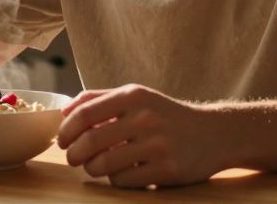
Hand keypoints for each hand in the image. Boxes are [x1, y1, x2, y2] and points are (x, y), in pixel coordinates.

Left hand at [57, 84, 228, 188]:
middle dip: (74, 155)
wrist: (214, 133)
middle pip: (90, 142)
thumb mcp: (138, 96)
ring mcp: (157, 145)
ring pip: (103, 165)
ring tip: (97, 166)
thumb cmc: (166, 115)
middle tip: (73, 159)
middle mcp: (145, 118)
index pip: (85, 113)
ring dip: (93, 169)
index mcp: (134, 96)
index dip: (66, 130)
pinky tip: (124, 173)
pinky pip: (123, 181)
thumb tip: (64, 111)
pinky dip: (116, 180)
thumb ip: (100, 99)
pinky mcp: (166, 170)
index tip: (62, 140)